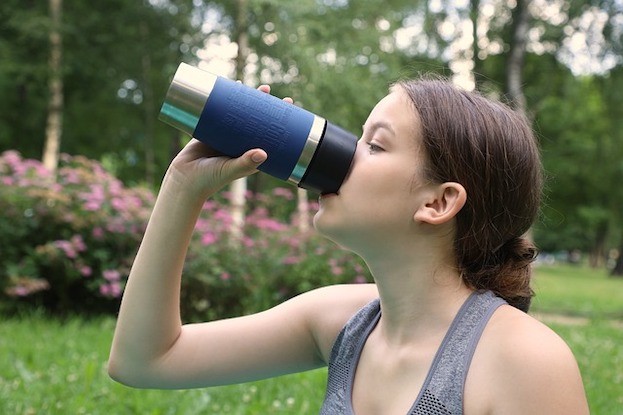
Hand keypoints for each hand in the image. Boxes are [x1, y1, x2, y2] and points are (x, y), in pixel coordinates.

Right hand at [164, 85, 292, 196]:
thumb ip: (244, 163)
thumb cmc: (209, 180)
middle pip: (254, 120)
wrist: (183, 180)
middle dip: (261, 104)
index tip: (287, 105)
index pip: (268, 134)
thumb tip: (263, 153)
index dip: (277, 120)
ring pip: (237, 114)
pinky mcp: (210, 132)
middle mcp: (239, 144)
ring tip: (248, 85)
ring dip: (243, 100)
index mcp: (250, 154)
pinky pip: (219, 113)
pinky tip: (227, 87)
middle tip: (267, 88)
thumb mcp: (230, 170)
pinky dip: (223, 101)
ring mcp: (224, 138)